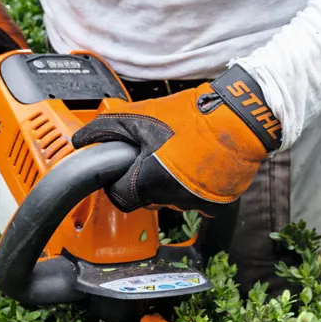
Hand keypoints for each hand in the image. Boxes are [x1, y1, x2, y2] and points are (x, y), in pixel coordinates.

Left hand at [71, 65, 281, 213]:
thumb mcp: (141, 117)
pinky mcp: (216, 204)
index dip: (119, 183)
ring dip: (170, 184)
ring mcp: (195, 205)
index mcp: (148, 182)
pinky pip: (195, 202)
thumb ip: (106, 130)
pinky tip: (198, 166)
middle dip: (146, 181)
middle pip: (146, 200)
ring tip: (181, 155)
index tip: (125, 170)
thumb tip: (80, 140)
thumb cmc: (192, 117)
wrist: (240, 119)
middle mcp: (171, 200)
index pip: (120, 199)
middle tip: (156, 155)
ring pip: (171, 201)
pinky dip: (193, 188)